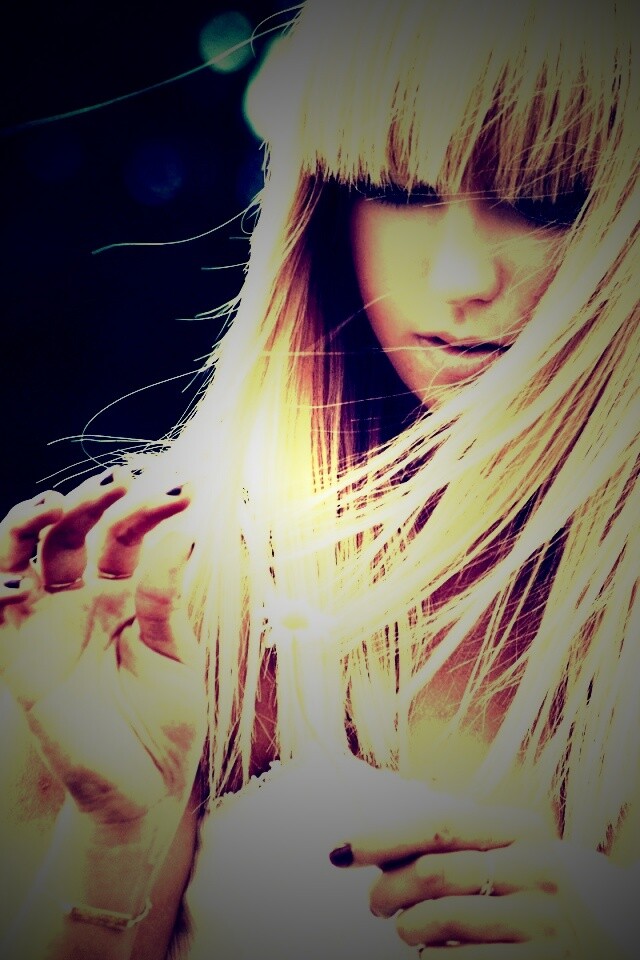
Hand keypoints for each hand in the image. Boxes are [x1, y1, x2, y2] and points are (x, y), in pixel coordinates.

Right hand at [0, 471, 205, 829]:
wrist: (144, 788)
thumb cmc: (166, 721)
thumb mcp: (177, 655)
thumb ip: (167, 600)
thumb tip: (183, 536)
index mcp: (125, 594)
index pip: (127, 535)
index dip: (152, 509)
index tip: (186, 491)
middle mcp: (82, 600)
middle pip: (73, 531)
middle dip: (92, 500)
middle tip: (121, 480)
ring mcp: (48, 625)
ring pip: (24, 556)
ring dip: (32, 524)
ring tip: (56, 502)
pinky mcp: (21, 658)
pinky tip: (13, 577)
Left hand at [330, 793, 636, 957]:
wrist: (610, 941)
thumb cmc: (537, 896)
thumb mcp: (507, 859)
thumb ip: (452, 849)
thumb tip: (369, 852)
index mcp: (525, 829)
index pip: (439, 826)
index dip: (384, 837)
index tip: (340, 851)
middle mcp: (539, 867)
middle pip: (433, 871)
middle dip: (389, 890)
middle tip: (376, 907)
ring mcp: (546, 919)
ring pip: (440, 918)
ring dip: (409, 928)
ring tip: (407, 932)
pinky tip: (430, 957)